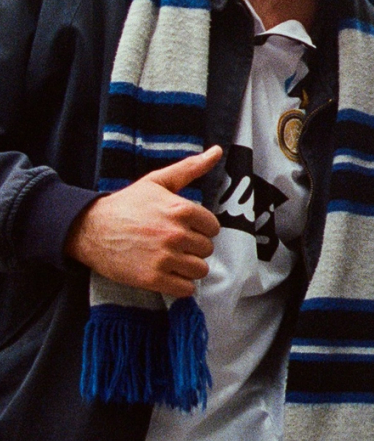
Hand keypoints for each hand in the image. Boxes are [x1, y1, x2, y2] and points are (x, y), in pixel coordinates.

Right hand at [64, 146, 223, 297]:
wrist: (90, 229)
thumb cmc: (127, 204)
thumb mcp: (158, 181)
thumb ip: (190, 168)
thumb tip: (217, 151)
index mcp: (182, 210)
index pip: (213, 228)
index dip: (200, 229)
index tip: (185, 228)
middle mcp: (176, 234)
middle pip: (206, 249)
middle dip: (193, 247)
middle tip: (174, 244)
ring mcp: (164, 258)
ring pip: (199, 270)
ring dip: (189, 267)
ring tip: (172, 259)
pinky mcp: (152, 279)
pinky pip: (186, 289)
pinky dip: (181, 284)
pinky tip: (168, 274)